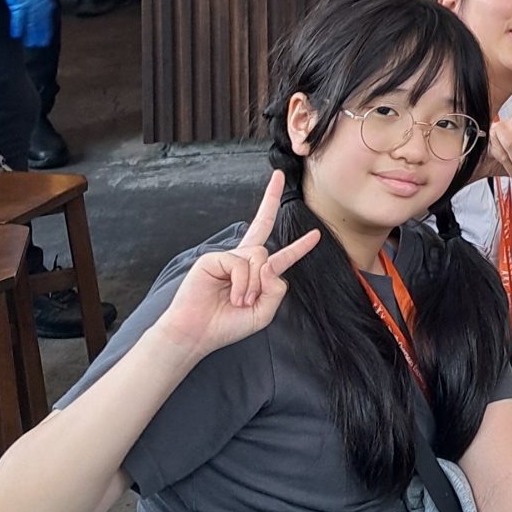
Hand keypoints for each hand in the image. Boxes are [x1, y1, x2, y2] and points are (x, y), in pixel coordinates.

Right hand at [0, 0, 56, 50]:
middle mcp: (38, 2)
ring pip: (32, 22)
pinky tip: (18, 35)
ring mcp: (28, 4)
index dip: (48, 24)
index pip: (48, 14)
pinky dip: (19, 27)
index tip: (48, 32)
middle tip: (43, 42)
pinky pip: (19, 18)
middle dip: (42, 32)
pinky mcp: (18, 4)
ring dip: (32, 33)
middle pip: (41, 21)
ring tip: (33, 43)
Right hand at [153, 172, 320, 362]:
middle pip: (262, 224)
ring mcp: (228, 257)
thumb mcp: (262, 313)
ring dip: (253, 284)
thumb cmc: (225, 325)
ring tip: (239, 301)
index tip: (316, 235)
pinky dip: (242, 283)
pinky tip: (232, 296)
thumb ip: (276, 290)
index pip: (282, 256)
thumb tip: (271, 264)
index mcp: (257, 274)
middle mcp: (244, 261)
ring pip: (260, 256)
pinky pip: (241, 263)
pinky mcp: (213, 258)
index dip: (299, 247)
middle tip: (278, 176)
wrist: (195, 335)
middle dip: (270, 198)